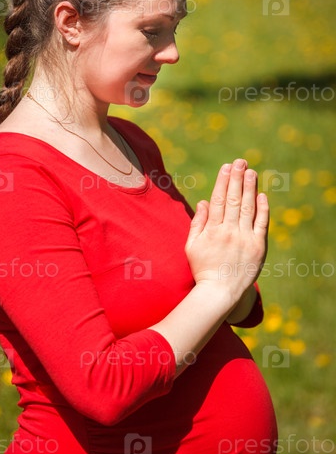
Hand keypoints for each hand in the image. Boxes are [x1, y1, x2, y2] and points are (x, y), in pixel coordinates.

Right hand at [185, 159, 268, 306]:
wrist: (220, 292)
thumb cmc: (202, 268)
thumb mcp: (192, 246)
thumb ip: (198, 222)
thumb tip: (204, 201)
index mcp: (212, 230)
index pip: (219, 199)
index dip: (223, 181)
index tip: (226, 167)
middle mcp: (229, 231)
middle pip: (234, 199)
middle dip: (237, 178)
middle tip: (241, 161)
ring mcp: (245, 239)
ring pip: (248, 208)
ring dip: (250, 188)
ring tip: (251, 172)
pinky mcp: (259, 247)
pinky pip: (262, 224)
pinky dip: (263, 209)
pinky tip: (262, 195)